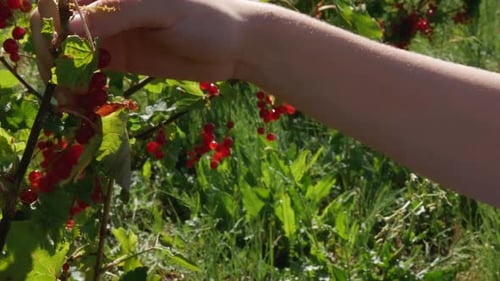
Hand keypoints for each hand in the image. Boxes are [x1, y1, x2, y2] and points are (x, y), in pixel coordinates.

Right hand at [66, 0, 246, 81]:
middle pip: (68, 25)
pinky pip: (95, 68)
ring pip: (77, 48)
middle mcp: (112, 9)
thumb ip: (119, 13)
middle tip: (56, 73)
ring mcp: (117, 34)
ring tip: (65, 91)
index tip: (51, 43)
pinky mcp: (126, 58)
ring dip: (66, 68)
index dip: (53, 18)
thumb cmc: (209, 17)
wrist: (239, 46)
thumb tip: (71, 29)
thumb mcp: (165, 9)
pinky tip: (80, 95)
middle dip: (55, 47)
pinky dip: (83, 81)